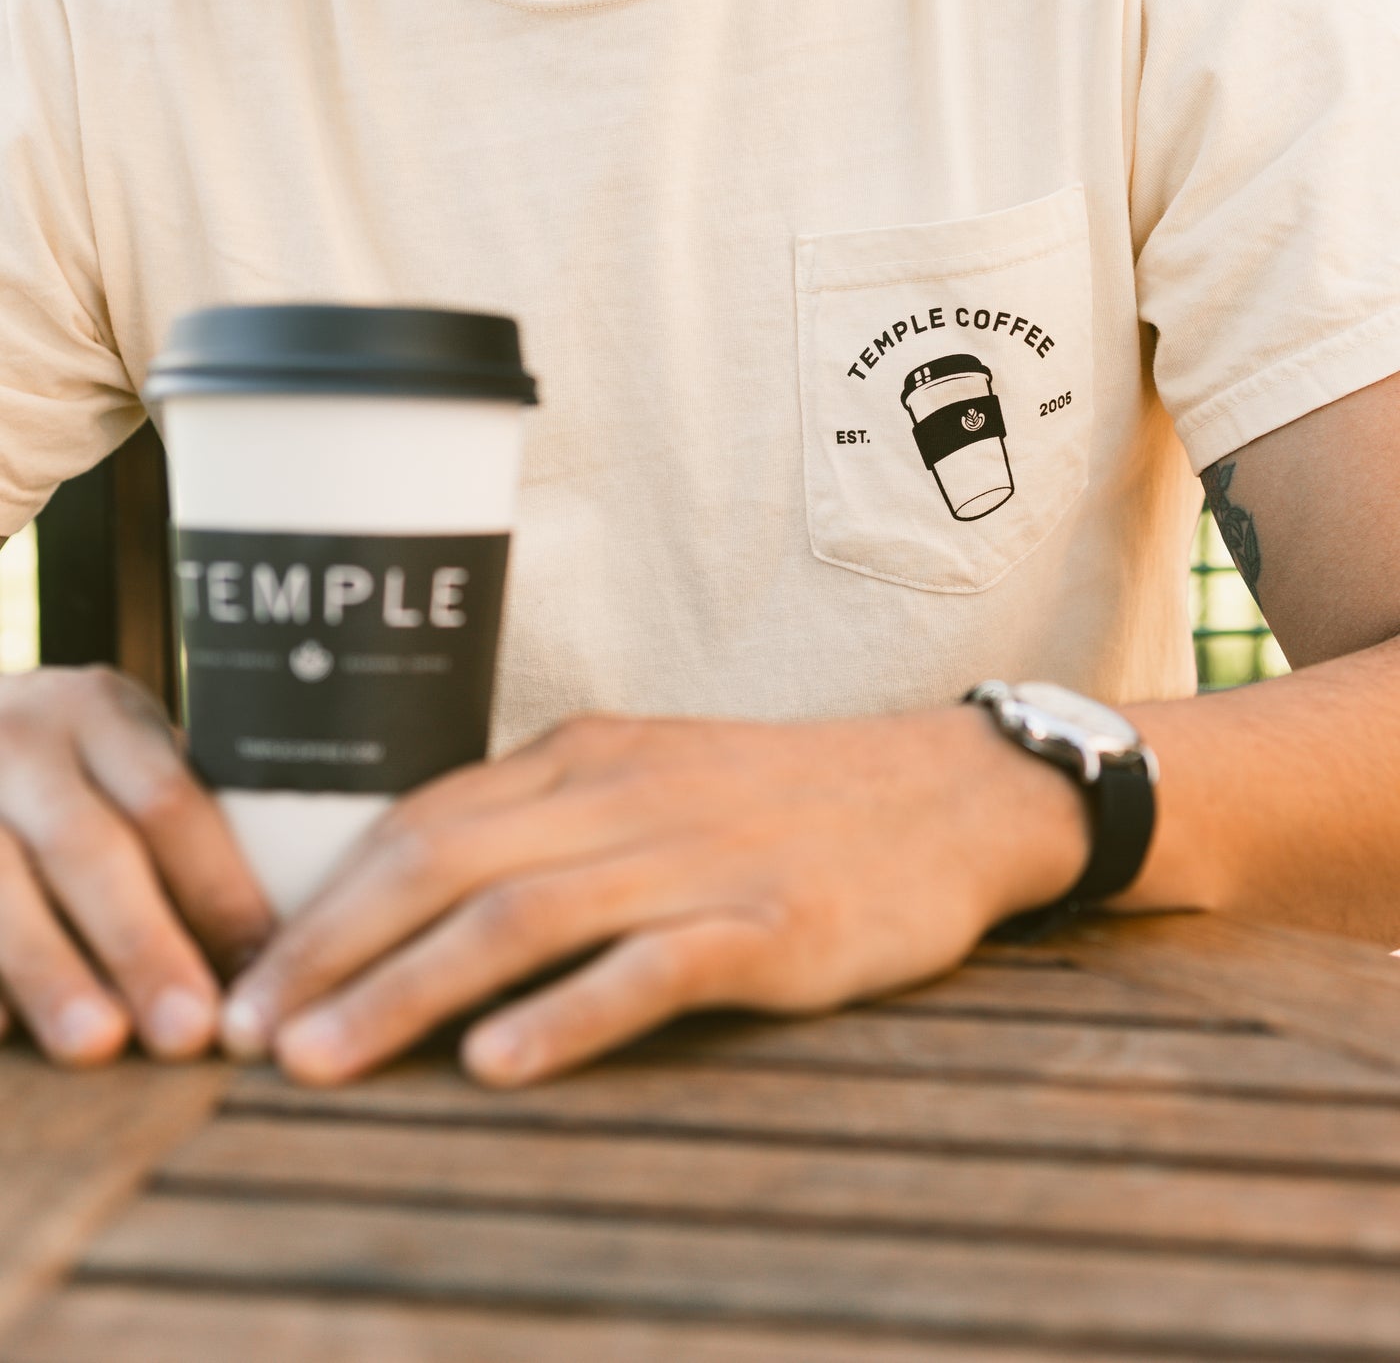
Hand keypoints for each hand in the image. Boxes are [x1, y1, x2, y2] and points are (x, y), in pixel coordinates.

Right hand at [0, 666, 274, 1064]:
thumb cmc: (67, 765)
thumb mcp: (120, 751)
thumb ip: (178, 819)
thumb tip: (283, 941)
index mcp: (100, 711)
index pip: (169, 800)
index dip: (217, 888)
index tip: (264, 964)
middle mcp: (19, 738)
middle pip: (89, 848)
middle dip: (143, 943)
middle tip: (189, 1030)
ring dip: (50, 971)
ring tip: (97, 1044)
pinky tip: (0, 1033)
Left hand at [222, 708, 1088, 1086]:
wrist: (943, 793)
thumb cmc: (783, 800)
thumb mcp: (653, 778)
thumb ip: (549, 823)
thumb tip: (423, 889)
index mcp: (586, 757)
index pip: (424, 822)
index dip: (326, 901)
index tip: (252, 976)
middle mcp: (625, 795)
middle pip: (447, 865)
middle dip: (332, 950)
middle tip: (248, 1033)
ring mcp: (698, 856)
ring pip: (523, 915)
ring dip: (409, 990)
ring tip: (323, 1062)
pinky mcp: (771, 919)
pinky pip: (651, 966)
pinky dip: (566, 1013)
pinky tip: (497, 1063)